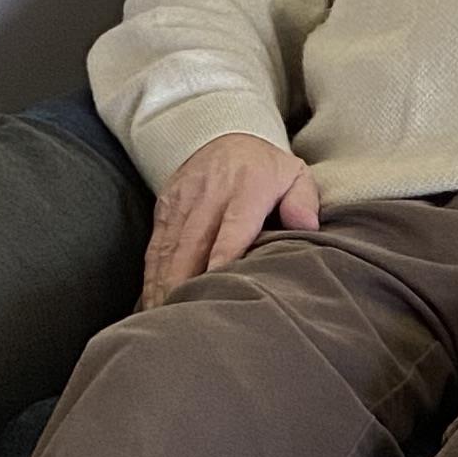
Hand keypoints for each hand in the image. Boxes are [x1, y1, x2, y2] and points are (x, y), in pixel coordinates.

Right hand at [142, 132, 319, 305]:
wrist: (224, 136)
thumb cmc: (265, 169)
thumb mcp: (294, 174)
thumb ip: (303, 200)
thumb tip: (306, 226)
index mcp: (246, 187)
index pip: (233, 227)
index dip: (223, 258)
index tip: (216, 285)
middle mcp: (209, 194)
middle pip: (193, 245)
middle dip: (186, 283)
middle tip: (185, 320)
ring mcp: (182, 202)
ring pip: (169, 250)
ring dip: (164, 286)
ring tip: (165, 320)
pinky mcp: (163, 209)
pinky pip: (155, 248)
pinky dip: (151, 278)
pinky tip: (152, 305)